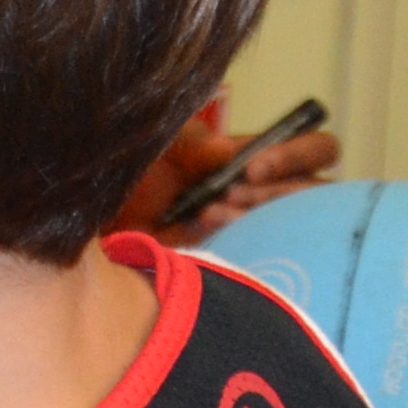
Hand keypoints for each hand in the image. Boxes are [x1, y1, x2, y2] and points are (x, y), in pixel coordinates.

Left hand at [120, 115, 340, 239]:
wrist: (88, 219)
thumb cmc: (125, 177)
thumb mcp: (164, 146)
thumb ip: (207, 147)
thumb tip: (241, 156)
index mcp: (255, 159)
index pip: (318, 151)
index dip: (299, 154)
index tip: (253, 168)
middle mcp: (264, 194)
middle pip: (318, 193)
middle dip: (279, 192)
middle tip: (232, 193)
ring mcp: (253, 229)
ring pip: (297, 225)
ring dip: (260, 215)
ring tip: (211, 213)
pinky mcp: (236, 261)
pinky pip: (265, 256)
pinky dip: (241, 241)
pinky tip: (204, 234)